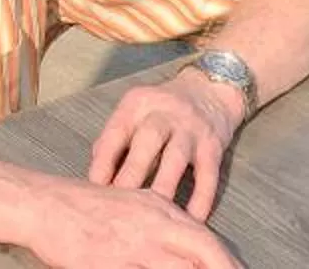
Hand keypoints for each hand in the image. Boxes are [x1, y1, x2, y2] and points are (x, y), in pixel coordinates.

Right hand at [21, 180, 239, 268]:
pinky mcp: (112, 263)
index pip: (208, 239)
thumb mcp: (130, 207)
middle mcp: (152, 224)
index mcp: (158, 208)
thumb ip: (160, 226)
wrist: (43, 204)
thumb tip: (189, 252)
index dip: (229, 263)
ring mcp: (133, 246)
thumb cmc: (83, 209)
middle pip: (205, 252)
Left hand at [89, 71, 244, 218]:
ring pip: (176, 158)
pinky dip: (201, 199)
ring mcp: (191, 128)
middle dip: (132, 172)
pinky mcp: (213, 146)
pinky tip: (191, 219)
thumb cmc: (161, 110)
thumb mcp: (134, 111)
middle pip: (147, 141)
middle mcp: (164, 113)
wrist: (209, 90)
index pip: (117, 131)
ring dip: (163, 186)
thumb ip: (114, 139)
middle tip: (121, 203)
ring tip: (153, 214)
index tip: (94, 187)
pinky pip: (207, 175)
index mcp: (137, 104)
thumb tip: (95, 177)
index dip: (104, 160)